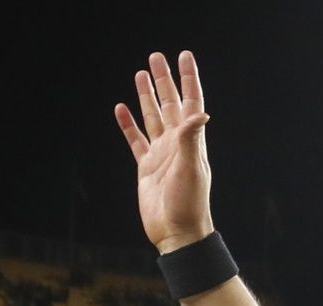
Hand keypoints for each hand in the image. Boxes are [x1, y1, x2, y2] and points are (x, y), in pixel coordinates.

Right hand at [114, 51, 214, 253]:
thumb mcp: (191, 168)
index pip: (190, 102)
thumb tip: (201, 113)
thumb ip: (191, 139)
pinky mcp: (146, 167)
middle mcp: (177, 144)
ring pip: (152, 118)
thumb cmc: (188, 203)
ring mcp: (161, 155)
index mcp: (191, 142)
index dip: (188, 79)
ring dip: (147, 97)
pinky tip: (121, 109)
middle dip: (164, 80)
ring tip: (141, 75)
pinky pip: (135, 140)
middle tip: (156, 57)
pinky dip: (128, 125)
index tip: (184, 56)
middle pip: (169, 104)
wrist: (176, 233)